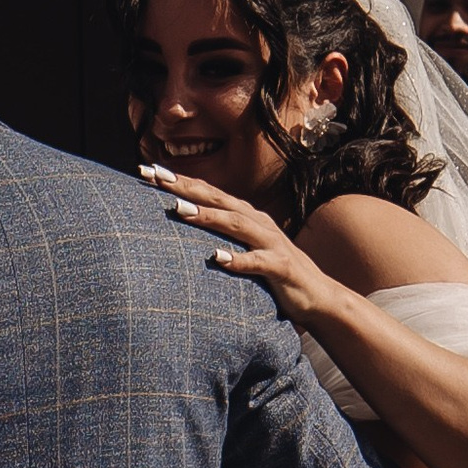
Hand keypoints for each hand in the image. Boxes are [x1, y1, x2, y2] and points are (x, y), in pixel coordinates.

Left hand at [144, 166, 339, 323]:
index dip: (180, 180)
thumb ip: (220, 235)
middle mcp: (258, 223)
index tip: (147, 170)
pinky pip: (257, 262)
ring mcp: (271, 243)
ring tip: (179, 209)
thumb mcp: (244, 248)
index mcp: (246, 216)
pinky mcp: (281, 267)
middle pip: (218, 199)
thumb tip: (183, 226)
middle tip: (155, 176)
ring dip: (207, 216)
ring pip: (236, 224)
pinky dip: (238, 259)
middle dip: (186, 187)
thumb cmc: (273, 272)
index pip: (208, 192)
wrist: (319, 296)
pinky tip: (217, 258)